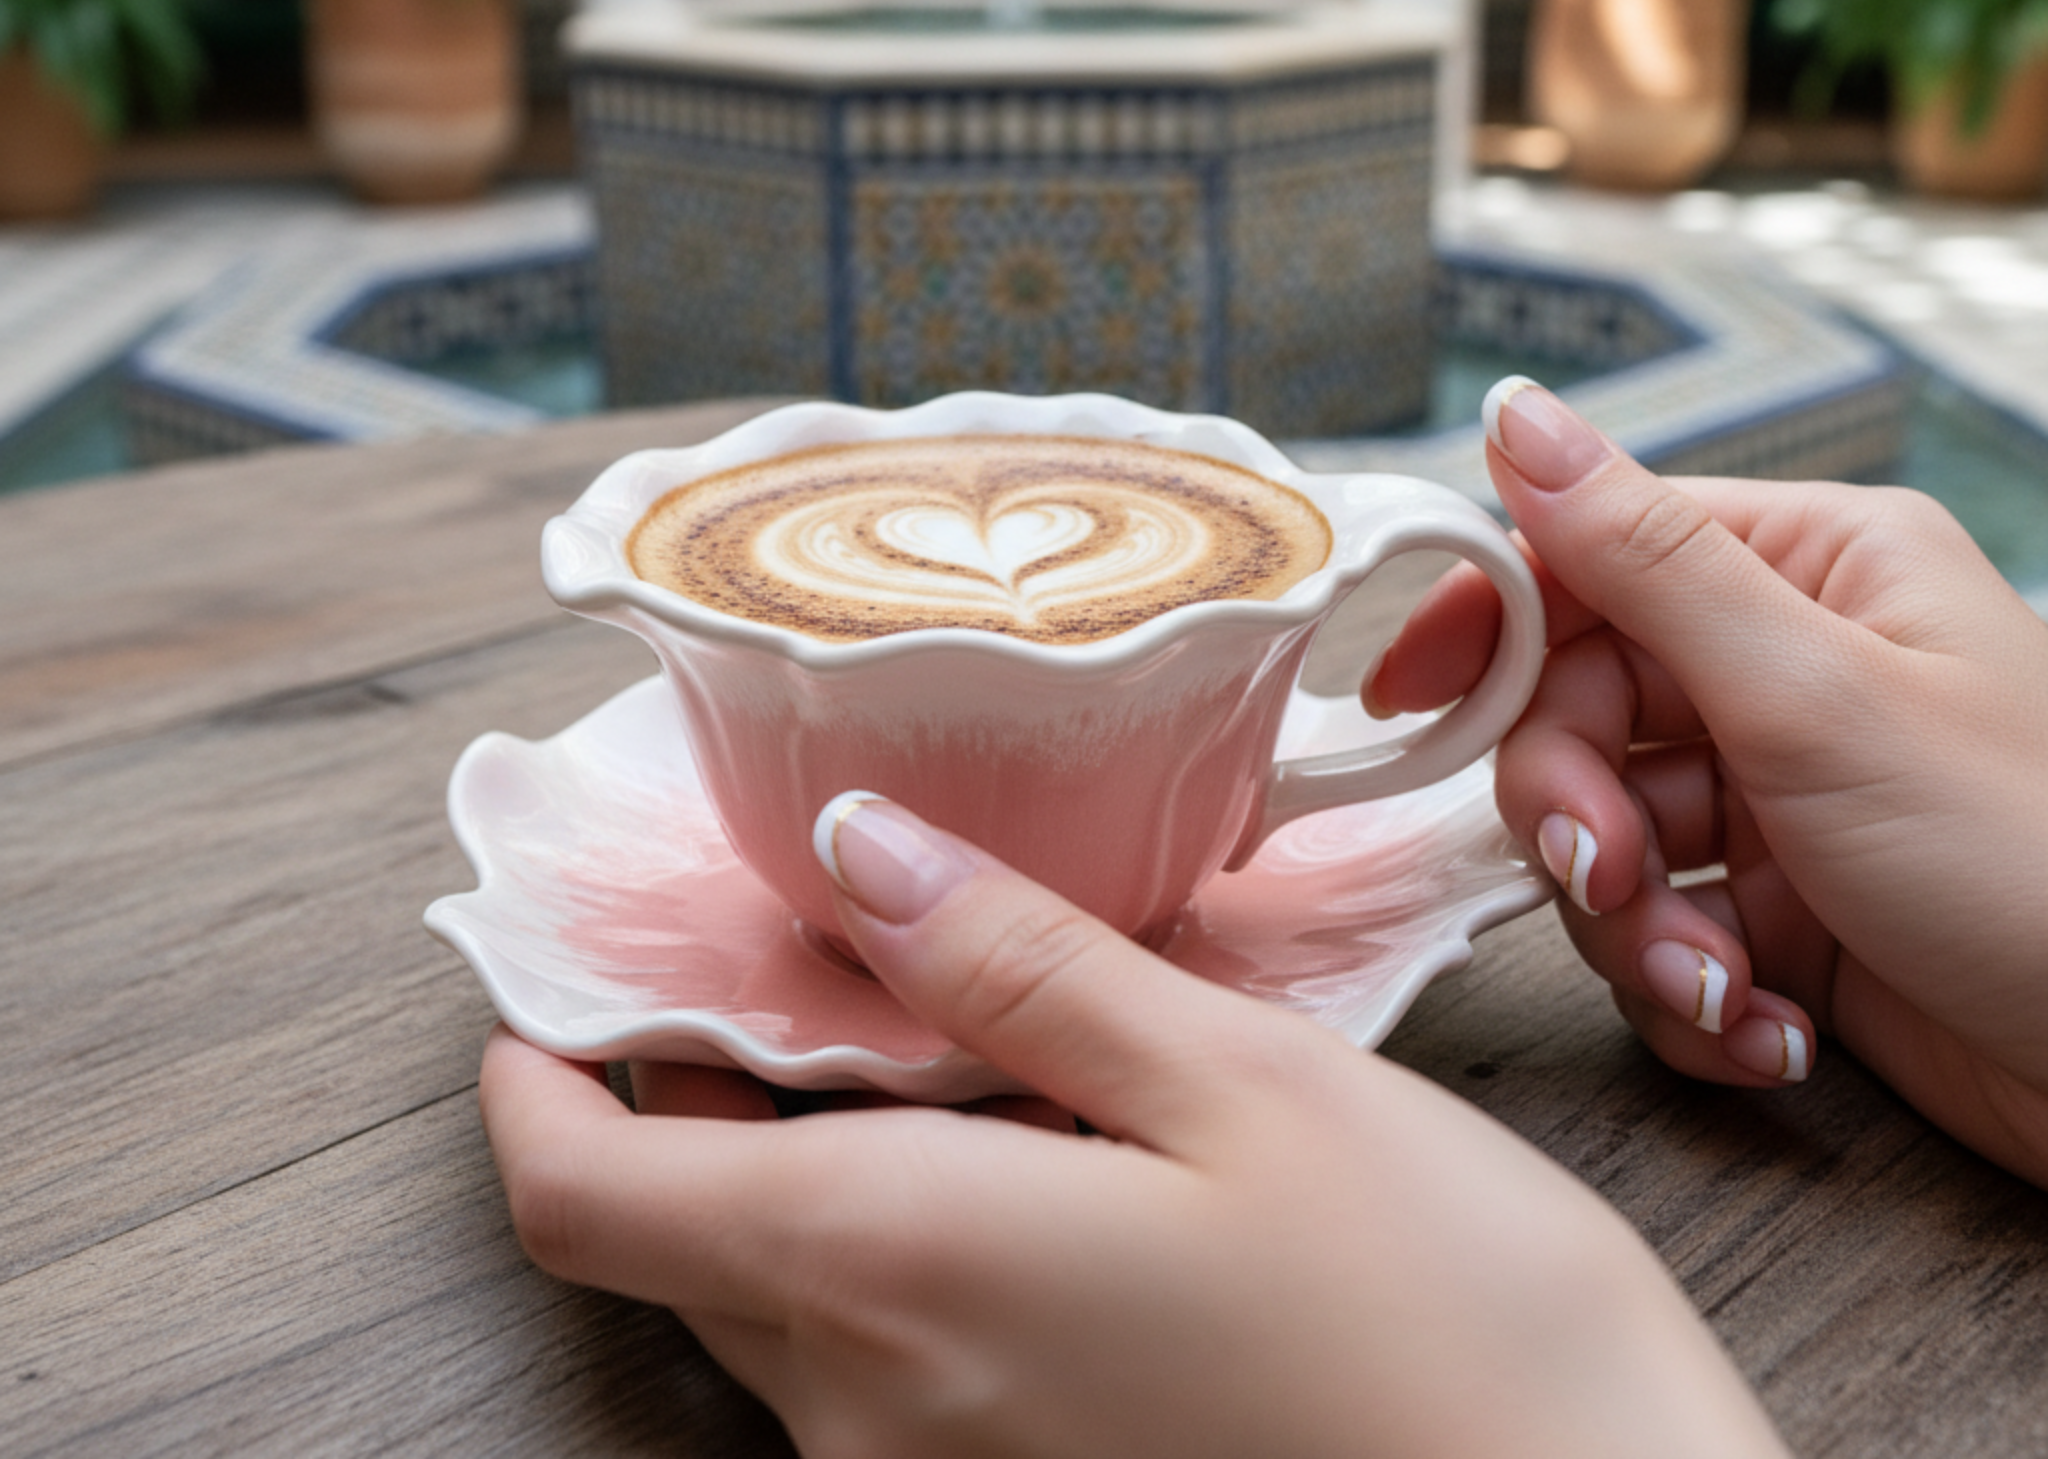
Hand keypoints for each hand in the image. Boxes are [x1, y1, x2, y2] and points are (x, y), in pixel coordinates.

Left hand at [481, 794, 1786, 1458]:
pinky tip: (1001, 1127)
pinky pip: (873, 1355)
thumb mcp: (1235, 1080)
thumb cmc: (1442, 1313)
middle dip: (676, 1080)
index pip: (582, 1194)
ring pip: (775, 1289)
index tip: (556, 963)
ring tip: (895, 994)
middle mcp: (874, 1409)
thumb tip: (849, 845)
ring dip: (784, 1147)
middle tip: (759, 927)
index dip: (529, 1074)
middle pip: (672, 1235)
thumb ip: (1016, 962)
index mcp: (898, 1271)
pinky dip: (876, 1227)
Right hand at [1370, 378, 2047, 1186]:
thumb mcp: (1814, 696)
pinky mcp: (1781, 911)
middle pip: (1578, 712)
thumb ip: (1641, 558)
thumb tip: (1513, 411)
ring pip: (1605, 835)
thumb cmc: (2030, 860)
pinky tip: (1767, 1033)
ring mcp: (1780, 794)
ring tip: (1723, 990)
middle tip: (1609, 880)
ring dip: (1637, 927)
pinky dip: (1688, 988)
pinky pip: (1659, 927)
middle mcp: (1786, 669)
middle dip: (1578, 815)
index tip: (1411, 701)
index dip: (1493, 630)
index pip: (1588, 561)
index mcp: (1809, 571)